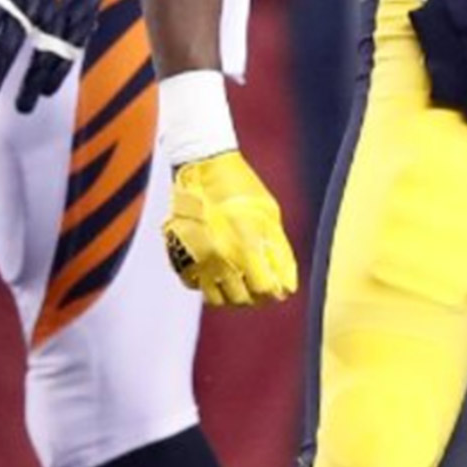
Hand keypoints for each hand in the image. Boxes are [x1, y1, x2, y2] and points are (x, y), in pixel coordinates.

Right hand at [162, 151, 298, 306]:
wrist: (202, 167)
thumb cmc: (242, 189)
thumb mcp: (270, 216)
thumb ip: (280, 253)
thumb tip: (288, 286)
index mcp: (246, 246)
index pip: (264, 290)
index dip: (274, 291)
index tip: (277, 286)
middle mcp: (220, 258)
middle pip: (242, 299)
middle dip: (254, 295)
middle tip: (257, 281)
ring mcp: (197, 258)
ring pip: (216, 299)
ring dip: (229, 293)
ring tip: (237, 278)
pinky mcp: (178, 255)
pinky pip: (194, 285)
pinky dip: (206, 283)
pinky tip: (215, 267)